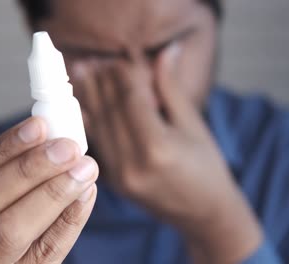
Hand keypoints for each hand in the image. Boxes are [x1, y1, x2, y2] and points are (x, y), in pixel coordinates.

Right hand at [0, 117, 97, 262]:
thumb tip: (40, 142)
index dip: (1, 149)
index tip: (37, 127)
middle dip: (28, 170)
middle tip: (67, 147)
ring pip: (7, 233)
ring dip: (52, 194)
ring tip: (83, 168)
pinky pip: (41, 258)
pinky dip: (67, 225)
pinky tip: (83, 198)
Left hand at [73, 44, 261, 262]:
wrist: (204, 214)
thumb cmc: (207, 167)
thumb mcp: (193, 126)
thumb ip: (171, 88)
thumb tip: (166, 51)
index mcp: (158, 147)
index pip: (131, 98)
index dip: (123, 73)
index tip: (119, 56)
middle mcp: (133, 163)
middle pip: (109, 110)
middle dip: (101, 81)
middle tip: (92, 60)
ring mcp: (120, 176)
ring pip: (98, 126)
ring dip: (89, 98)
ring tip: (81, 73)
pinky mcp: (113, 182)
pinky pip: (97, 143)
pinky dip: (90, 121)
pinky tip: (84, 104)